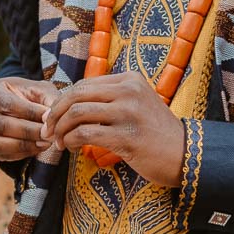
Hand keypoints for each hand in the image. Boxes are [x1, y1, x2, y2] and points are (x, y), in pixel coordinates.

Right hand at [0, 76, 59, 159]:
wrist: (14, 105)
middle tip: (49, 135)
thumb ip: (48, 100)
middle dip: (28, 132)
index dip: (29, 113)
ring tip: (44, 143)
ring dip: (23, 146)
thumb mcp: (39, 90)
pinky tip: (35, 148)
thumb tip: (49, 117)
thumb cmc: (27, 95)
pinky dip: (19, 154)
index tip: (49, 118)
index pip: (7, 104)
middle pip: (0, 125)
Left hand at [42, 72, 183, 186]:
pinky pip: (85, 134)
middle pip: (76, 95)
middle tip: (48, 131)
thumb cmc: (155, 134)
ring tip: (59, 142)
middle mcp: (128, 90)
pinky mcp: (126, 136)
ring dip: (61, 130)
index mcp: (129, 79)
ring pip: (77, 113)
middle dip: (55, 114)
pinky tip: (71, 149)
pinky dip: (71, 141)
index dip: (63, 101)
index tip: (53, 117)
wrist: (186, 154)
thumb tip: (70, 105)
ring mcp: (128, 112)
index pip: (84, 84)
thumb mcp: (136, 104)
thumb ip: (110, 99)